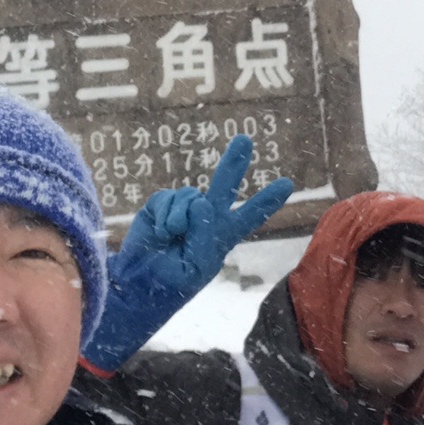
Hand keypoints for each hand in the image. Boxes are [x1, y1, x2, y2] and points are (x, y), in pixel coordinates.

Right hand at [81, 136, 293, 371]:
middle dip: (234, 164)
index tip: (287, 184)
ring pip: (189, 197)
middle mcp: (204, 220)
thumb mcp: (197, 266)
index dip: (266, 201)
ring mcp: (182, 211)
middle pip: (223, 187)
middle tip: (245, 139)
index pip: (248, 217)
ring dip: (179, 218)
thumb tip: (200, 202)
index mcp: (220, 238)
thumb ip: (205, 234)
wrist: (137, 284)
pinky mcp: (160, 207)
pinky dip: (163, 215)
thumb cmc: (171, 282)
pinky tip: (159, 233)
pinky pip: (167, 198)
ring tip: (170, 237)